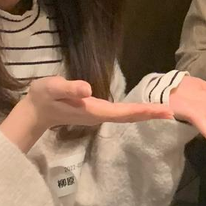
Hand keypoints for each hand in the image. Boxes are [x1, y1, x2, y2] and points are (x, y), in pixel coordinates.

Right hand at [2, 76, 172, 151]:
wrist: (34, 110)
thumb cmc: (42, 97)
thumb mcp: (52, 88)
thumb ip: (69, 88)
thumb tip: (87, 89)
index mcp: (94, 111)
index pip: (124, 112)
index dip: (143, 111)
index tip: (162, 111)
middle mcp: (99, 115)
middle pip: (129, 117)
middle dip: (150, 114)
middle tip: (171, 112)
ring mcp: (98, 115)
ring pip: (126, 116)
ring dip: (144, 113)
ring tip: (164, 110)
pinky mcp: (96, 111)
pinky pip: (120, 113)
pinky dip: (135, 111)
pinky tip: (143, 109)